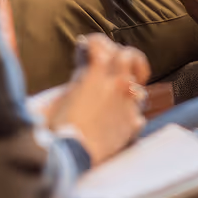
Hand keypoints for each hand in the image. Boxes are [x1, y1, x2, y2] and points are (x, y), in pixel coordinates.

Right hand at [47, 34, 149, 165]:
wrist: (70, 154)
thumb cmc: (57, 127)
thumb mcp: (58, 96)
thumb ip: (76, 80)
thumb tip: (82, 73)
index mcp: (96, 74)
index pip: (100, 44)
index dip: (94, 43)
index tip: (89, 47)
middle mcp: (116, 84)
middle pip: (129, 56)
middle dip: (122, 56)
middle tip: (114, 63)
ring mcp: (127, 104)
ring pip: (139, 84)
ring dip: (131, 85)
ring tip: (122, 91)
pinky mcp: (132, 124)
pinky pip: (138, 115)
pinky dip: (130, 116)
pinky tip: (120, 121)